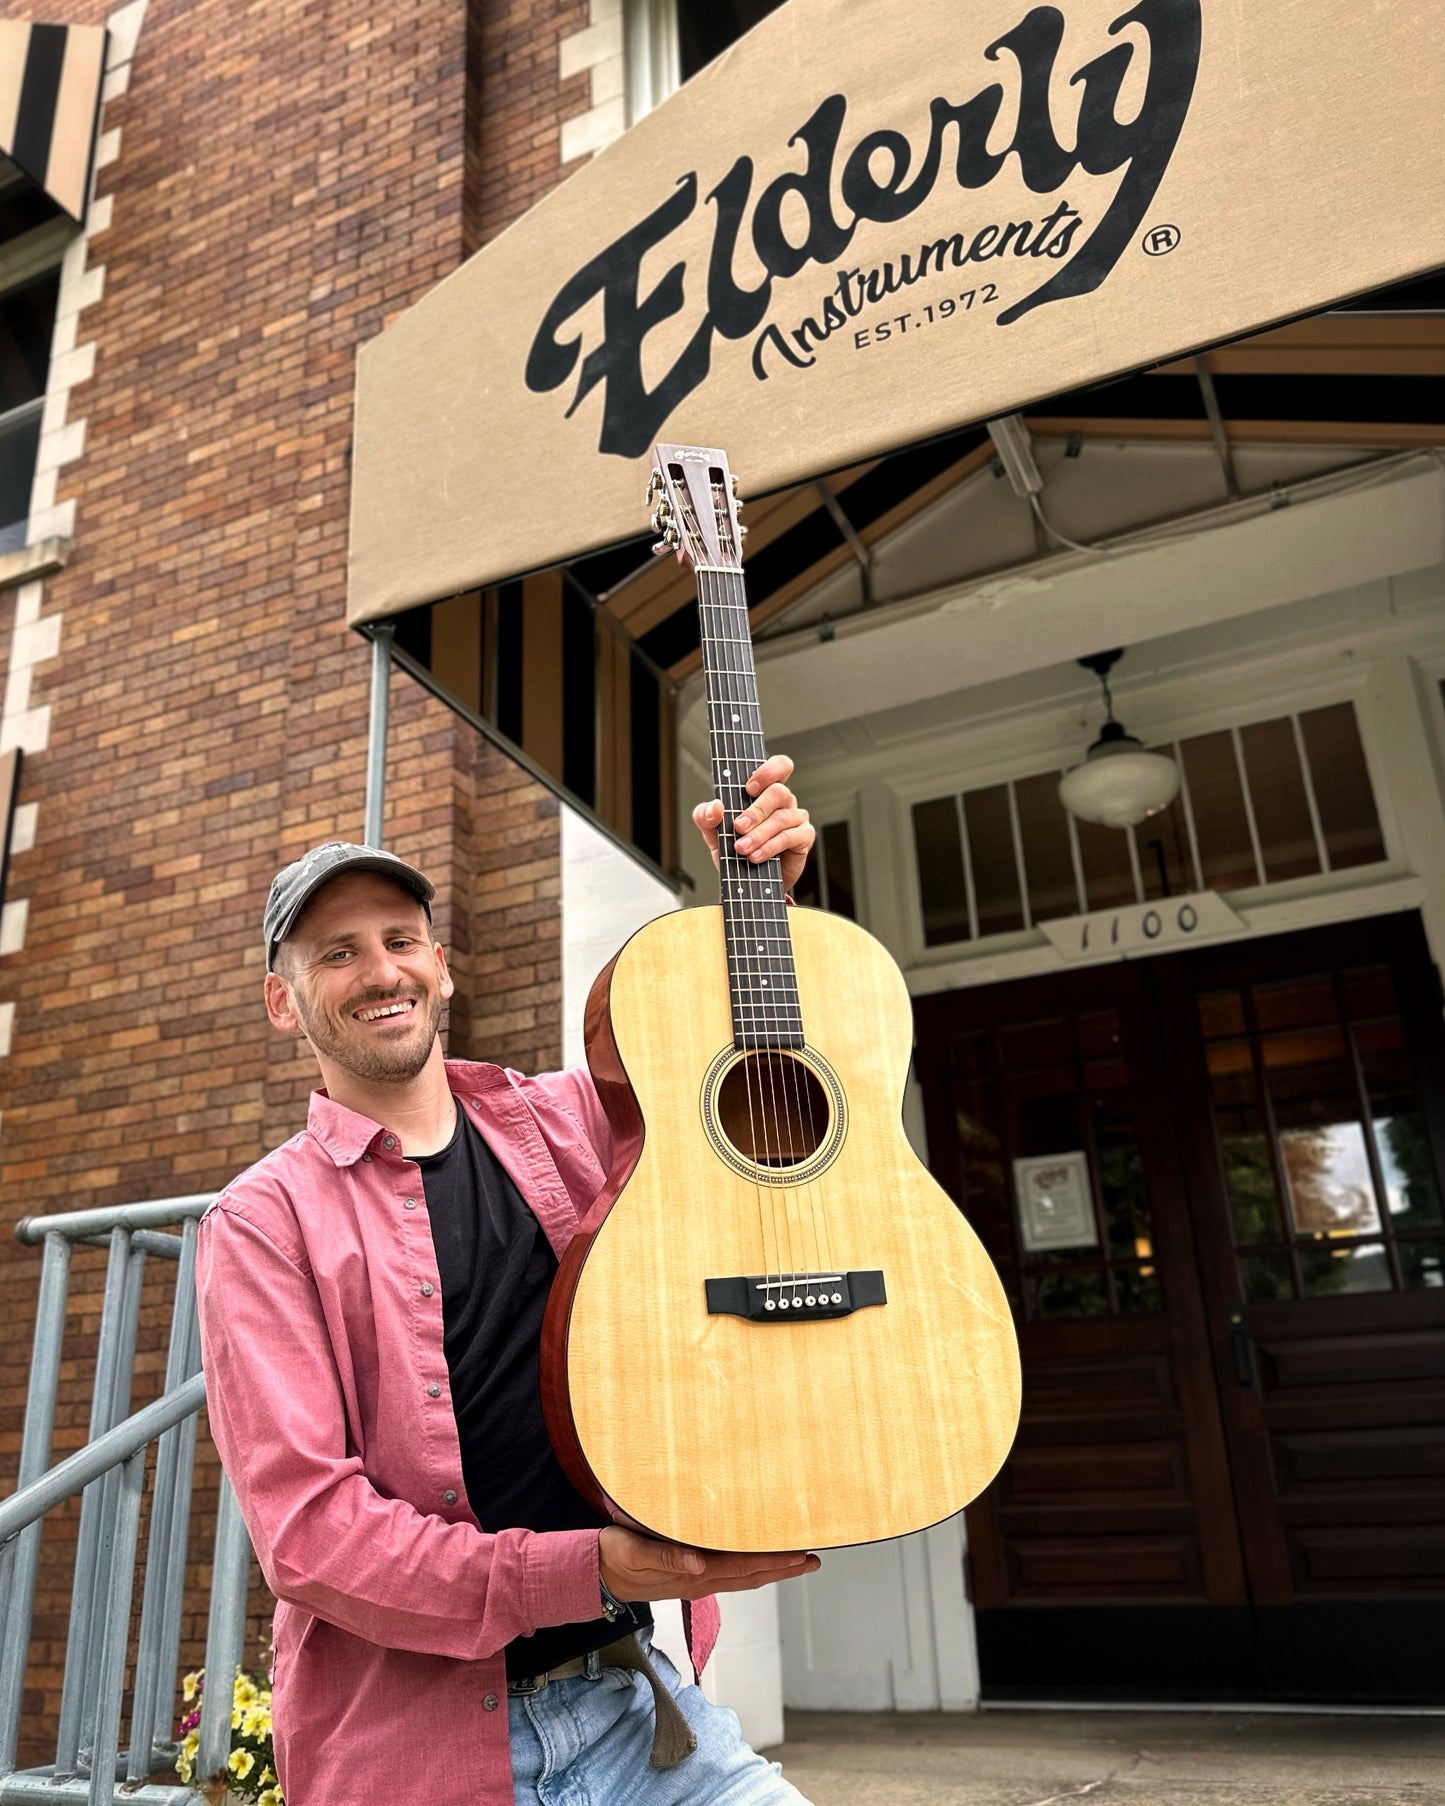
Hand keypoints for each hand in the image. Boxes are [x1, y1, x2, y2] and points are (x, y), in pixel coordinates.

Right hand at [599, 1525, 819, 1601]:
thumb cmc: (613, 1557)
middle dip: (784, 1569)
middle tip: (813, 1559)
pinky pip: (728, 1574)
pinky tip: (756, 1560)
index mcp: (691, 1574)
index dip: (773, 1562)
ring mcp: (694, 1581)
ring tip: (796, 1561)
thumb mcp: (634, 1552)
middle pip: (750, 1576)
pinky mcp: (687, 1575)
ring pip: (742, 1578)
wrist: (593, 1574)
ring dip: (771, 1570)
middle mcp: (698, 1580)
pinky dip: (750, 1567)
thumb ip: (665, 1557)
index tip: (800, 1555)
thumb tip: (699, 1565)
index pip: (742, 1567)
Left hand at [692, 753, 814, 894]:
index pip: (778, 767)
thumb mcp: (712, 833)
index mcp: (764, 791)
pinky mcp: (803, 838)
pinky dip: (770, 846)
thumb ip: (705, 816)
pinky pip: (789, 837)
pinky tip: (756, 856)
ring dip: (759, 834)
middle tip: (738, 827)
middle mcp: (783, 801)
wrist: (745, 882)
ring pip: (782, 817)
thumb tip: (715, 806)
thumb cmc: (734, 851)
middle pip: (778, 792)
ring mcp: (796, 818)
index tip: (749, 787)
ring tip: (742, 848)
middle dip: (755, 810)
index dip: (768, 771)